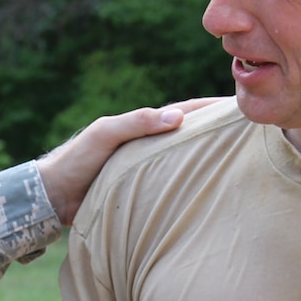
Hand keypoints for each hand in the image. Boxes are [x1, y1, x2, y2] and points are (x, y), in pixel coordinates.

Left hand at [36, 97, 229, 225]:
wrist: (52, 196)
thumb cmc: (76, 160)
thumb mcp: (104, 134)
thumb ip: (137, 123)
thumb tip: (179, 117)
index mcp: (140, 124)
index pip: (184, 111)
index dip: (210, 107)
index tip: (239, 104)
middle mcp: (146, 143)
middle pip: (188, 133)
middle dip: (215, 129)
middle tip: (248, 130)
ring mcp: (144, 166)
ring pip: (182, 157)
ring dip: (206, 155)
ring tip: (237, 158)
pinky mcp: (140, 188)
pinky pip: (171, 181)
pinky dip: (190, 179)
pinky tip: (205, 188)